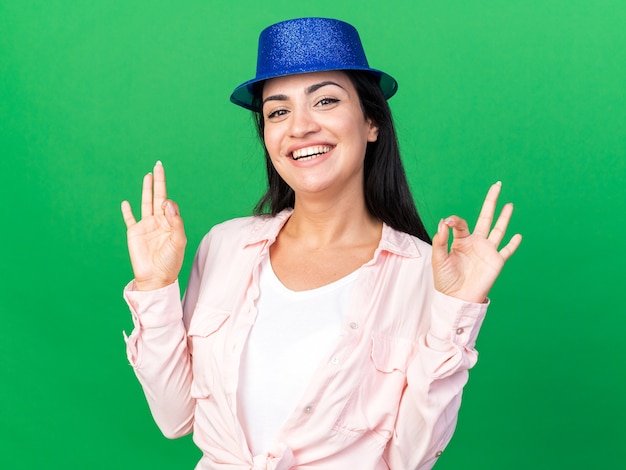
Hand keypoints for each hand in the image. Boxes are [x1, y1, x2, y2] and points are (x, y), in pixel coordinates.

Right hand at [121, 161, 186, 290]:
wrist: (156, 278)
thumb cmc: (170, 262)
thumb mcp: (178, 241)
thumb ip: (175, 222)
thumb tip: (167, 202)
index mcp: (171, 223)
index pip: (171, 205)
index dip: (169, 203)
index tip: (166, 207)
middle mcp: (159, 222)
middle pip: (158, 197)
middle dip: (159, 182)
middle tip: (158, 165)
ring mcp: (146, 226)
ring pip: (146, 203)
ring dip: (147, 189)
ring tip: (148, 175)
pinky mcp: (134, 232)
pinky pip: (130, 219)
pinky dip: (127, 211)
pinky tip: (125, 202)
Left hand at [431, 182, 521, 302]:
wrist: (456, 298)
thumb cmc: (445, 280)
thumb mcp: (438, 259)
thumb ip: (440, 240)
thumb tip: (443, 222)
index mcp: (461, 241)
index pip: (461, 223)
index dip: (454, 220)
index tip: (448, 223)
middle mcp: (476, 242)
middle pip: (485, 218)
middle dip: (491, 202)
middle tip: (496, 185)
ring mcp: (487, 251)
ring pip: (498, 230)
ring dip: (504, 217)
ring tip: (509, 204)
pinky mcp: (496, 262)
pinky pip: (506, 250)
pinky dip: (513, 244)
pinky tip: (518, 235)